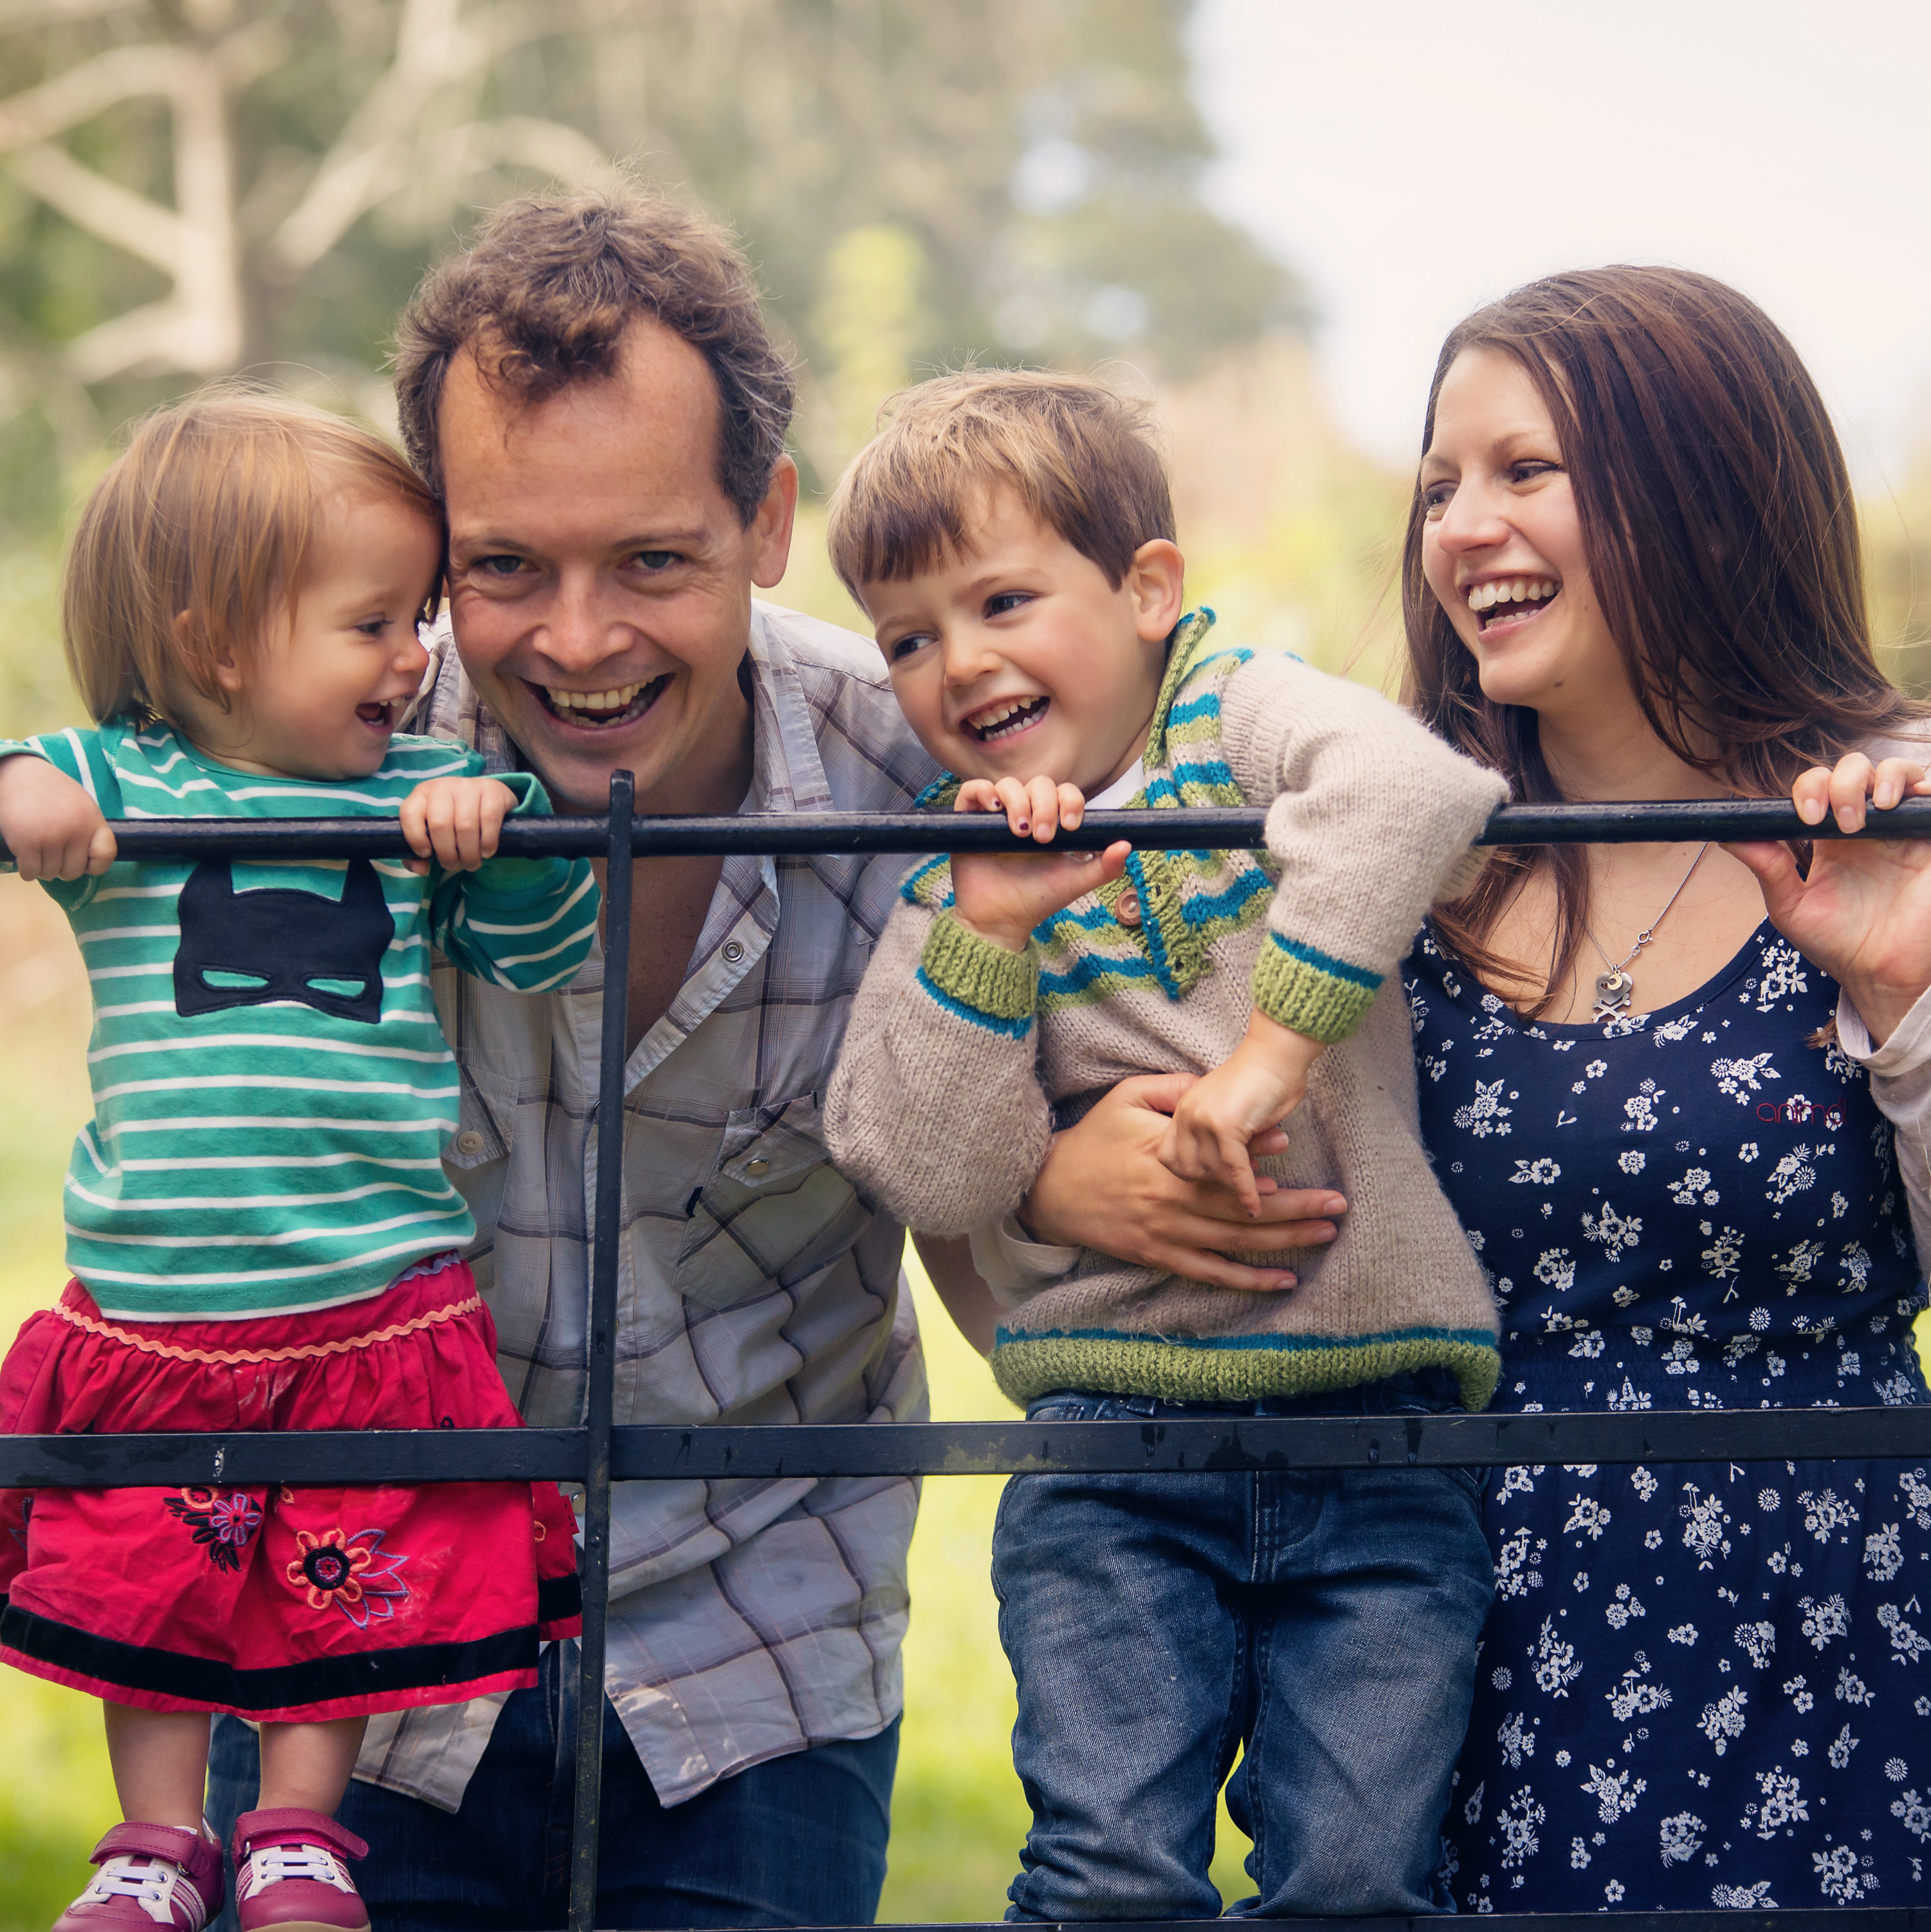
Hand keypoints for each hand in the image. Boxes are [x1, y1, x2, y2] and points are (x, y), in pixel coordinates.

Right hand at [0, 754, 114, 881]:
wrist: (19, 774)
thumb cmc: (52, 791)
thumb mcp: (81, 804)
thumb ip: (88, 829)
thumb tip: (89, 862)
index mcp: (92, 820)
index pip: (105, 856)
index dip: (96, 866)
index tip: (84, 863)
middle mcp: (75, 830)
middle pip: (74, 871)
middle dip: (62, 870)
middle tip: (53, 858)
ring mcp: (50, 837)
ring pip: (50, 873)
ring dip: (42, 870)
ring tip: (38, 855)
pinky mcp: (25, 842)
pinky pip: (30, 871)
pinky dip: (27, 871)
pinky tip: (25, 861)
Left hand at [399, 776, 518, 872]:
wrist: (487, 798)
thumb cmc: (454, 819)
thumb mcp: (433, 832)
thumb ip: (419, 854)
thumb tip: (421, 869)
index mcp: (422, 794)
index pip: (410, 814)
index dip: (415, 838)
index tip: (426, 854)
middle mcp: (443, 787)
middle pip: (440, 825)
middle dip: (447, 854)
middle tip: (454, 865)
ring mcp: (468, 786)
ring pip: (465, 826)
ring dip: (469, 853)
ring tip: (471, 863)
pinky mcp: (492, 789)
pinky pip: (489, 819)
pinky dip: (488, 842)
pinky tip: (486, 851)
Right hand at [949, 776, 1128, 952]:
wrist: (1000, 921)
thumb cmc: (1037, 901)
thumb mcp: (1075, 883)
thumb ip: (1104, 866)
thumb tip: (1127, 844)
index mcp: (1051, 822)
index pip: (1064, 793)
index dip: (1070, 801)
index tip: (1071, 826)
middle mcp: (1025, 813)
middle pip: (1038, 784)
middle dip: (1044, 805)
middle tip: (1043, 838)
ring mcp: (996, 816)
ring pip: (1008, 784)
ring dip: (1018, 801)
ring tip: (1020, 831)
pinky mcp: (969, 820)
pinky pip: (973, 791)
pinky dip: (983, 792)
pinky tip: (994, 808)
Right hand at [1020, 1071, 1346, 1292]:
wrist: (1048, 1190)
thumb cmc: (1092, 1139)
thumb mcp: (1125, 1099)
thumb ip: (1172, 1091)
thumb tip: (1214, 1090)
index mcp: (1165, 1159)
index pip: (1221, 1162)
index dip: (1258, 1159)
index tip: (1295, 1150)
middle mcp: (1170, 1201)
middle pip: (1243, 1209)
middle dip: (1295, 1207)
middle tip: (1337, 1205)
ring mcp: (1167, 1234)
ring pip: (1235, 1243)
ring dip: (1284, 1242)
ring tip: (1325, 1234)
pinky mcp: (1160, 1257)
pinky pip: (1212, 1272)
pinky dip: (1248, 1279)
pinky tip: (1282, 1279)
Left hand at [1158, 1009, 1325, 1215]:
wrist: (1277, 1054)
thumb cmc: (1261, 1080)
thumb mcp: (1227, 1109)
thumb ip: (1217, 1136)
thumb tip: (1224, 1173)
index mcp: (1183, 1109)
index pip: (1169, 1156)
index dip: (1190, 1173)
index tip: (1213, 1179)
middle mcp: (1187, 1115)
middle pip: (1186, 1169)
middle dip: (1211, 1183)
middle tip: (1235, 1187)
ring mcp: (1204, 1120)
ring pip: (1212, 1172)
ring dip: (1233, 1187)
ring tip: (1254, 1194)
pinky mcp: (1226, 1126)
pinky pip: (1234, 1170)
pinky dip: (1246, 1192)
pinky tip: (1254, 1206)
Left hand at [1726, 752, 1930, 1044]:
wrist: (1878, 974)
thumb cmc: (1835, 943)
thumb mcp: (1790, 906)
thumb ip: (1767, 867)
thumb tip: (1727, 835)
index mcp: (1829, 836)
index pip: (1819, 786)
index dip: (1811, 787)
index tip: (1806, 816)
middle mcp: (1866, 826)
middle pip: (1855, 770)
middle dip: (1844, 782)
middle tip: (1839, 822)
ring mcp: (1902, 830)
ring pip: (1897, 773)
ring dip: (1882, 777)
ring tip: (1875, 807)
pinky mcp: (1929, 840)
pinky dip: (1924, 786)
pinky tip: (1909, 800)